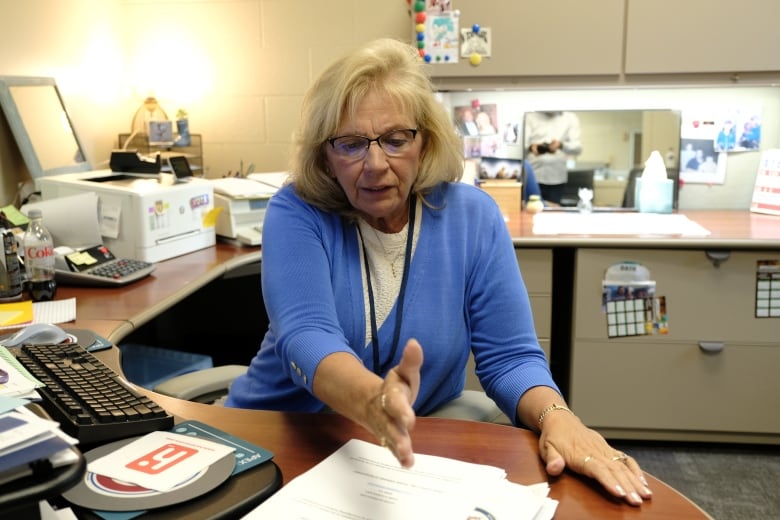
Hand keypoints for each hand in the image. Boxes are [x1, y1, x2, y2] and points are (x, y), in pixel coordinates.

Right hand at [370, 339, 422, 467]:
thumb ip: (410, 361)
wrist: (374, 401)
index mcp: (391, 393)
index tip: (410, 420)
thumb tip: (415, 343)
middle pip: (390, 424)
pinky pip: (391, 446)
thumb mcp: (403, 372)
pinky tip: (407, 464)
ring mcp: (386, 426)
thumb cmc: (395, 387)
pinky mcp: (388, 437)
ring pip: (390, 437)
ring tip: (406, 458)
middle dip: (397, 435)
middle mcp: (386, 412)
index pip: (395, 401)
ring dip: (398, 448)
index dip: (401, 410)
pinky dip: (398, 455)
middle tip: (405, 447)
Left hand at [538, 413, 651, 505]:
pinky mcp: (608, 449)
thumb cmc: (553, 436)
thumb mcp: (546, 448)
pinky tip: (644, 482)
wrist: (560, 419)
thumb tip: (554, 468)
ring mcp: (604, 450)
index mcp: (581, 454)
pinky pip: (625, 458)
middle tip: (637, 500)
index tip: (620, 492)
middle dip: (628, 486)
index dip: (609, 481)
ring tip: (646, 495)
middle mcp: (596, 452)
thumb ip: (552, 459)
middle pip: (614, 469)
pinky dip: (635, 470)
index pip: (598, 468)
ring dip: (635, 480)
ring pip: (622, 466)